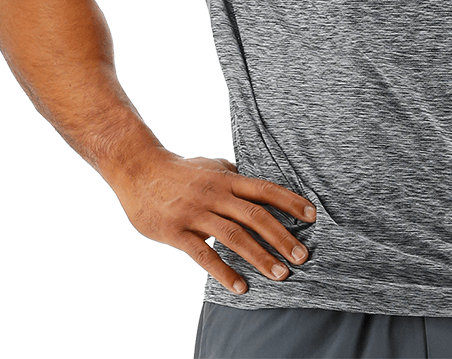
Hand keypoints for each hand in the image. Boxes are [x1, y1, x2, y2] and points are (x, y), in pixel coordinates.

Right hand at [109, 148, 316, 294]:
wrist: (139, 170)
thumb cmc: (180, 170)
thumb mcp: (211, 165)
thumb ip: (234, 175)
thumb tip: (258, 182)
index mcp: (227, 178)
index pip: (265, 189)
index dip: (290, 201)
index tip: (313, 216)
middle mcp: (216, 193)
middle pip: (255, 215)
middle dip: (282, 237)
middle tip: (303, 256)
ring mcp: (196, 212)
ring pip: (234, 236)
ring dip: (260, 257)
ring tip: (280, 275)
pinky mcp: (176, 231)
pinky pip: (203, 254)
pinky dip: (224, 271)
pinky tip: (241, 286)